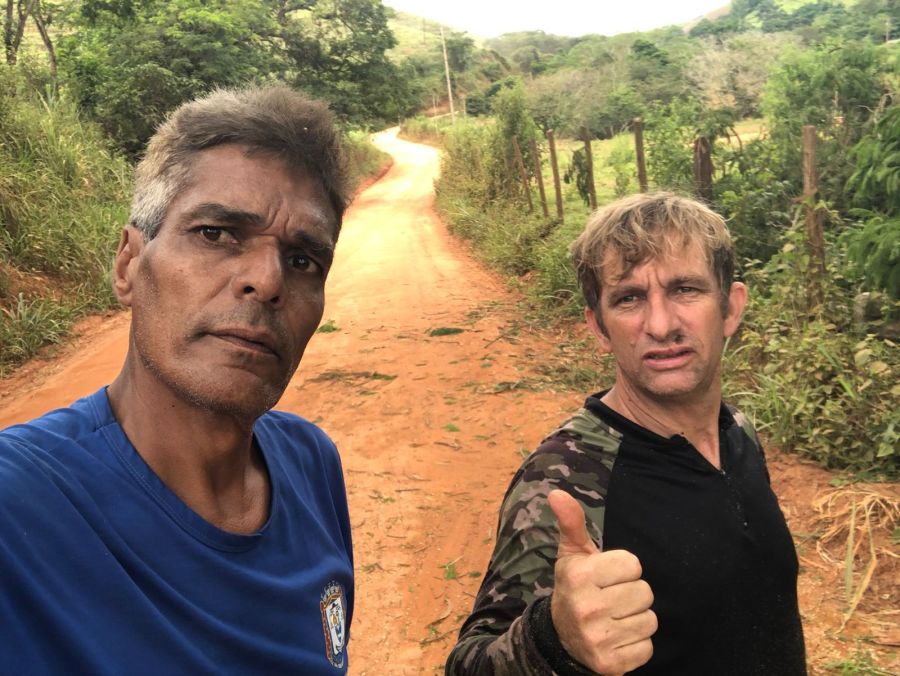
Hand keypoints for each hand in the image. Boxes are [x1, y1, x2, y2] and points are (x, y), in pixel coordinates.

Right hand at [548, 489, 655, 674]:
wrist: (562, 639)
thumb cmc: (575, 587)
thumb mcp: (572, 554)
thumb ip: (571, 522)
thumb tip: (557, 492)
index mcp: (580, 577)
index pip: (634, 565)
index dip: (624, 569)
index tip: (607, 577)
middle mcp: (587, 608)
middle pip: (645, 592)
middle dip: (632, 594)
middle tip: (612, 598)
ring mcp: (599, 639)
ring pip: (650, 620)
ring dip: (637, 619)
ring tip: (616, 618)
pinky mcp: (611, 664)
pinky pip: (648, 647)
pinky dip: (637, 643)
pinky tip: (618, 638)